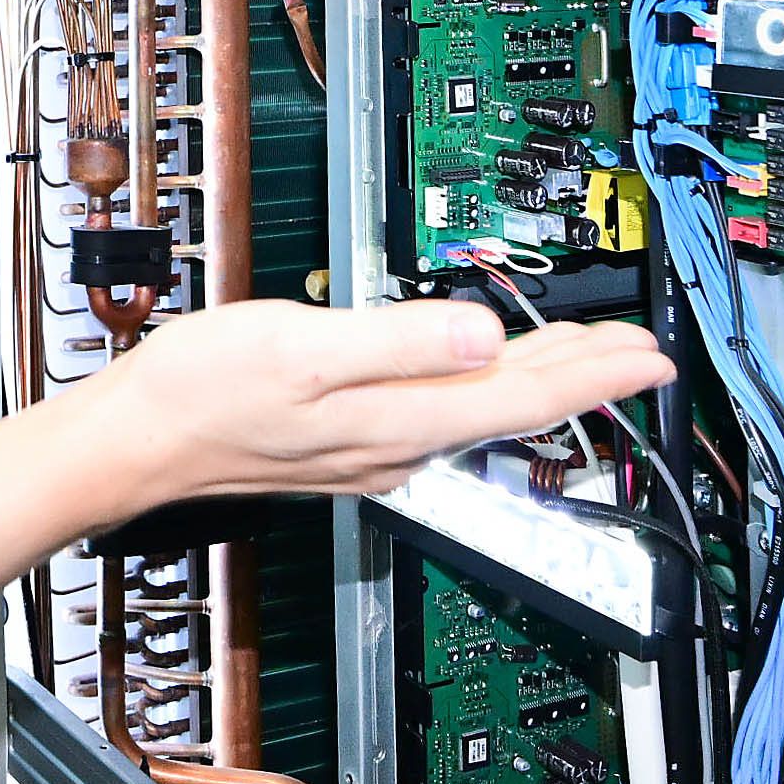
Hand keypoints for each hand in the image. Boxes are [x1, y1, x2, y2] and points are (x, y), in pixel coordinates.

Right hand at [77, 299, 672, 517]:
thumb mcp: (303, 347)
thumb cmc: (201, 393)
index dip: (595, 375)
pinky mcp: (344, 440)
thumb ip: (401, 339)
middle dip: (585, 378)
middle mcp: (395, 444)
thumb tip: (487, 336)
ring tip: (584, 356)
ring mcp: (370, 448)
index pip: (522, 398)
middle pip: (512, 409)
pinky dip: (482, 386)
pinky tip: (481, 371)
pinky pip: (440, 413)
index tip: (651, 357)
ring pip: (480, 411)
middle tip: (642, 354)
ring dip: (540, 381)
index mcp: (397, 418)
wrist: (132, 442)